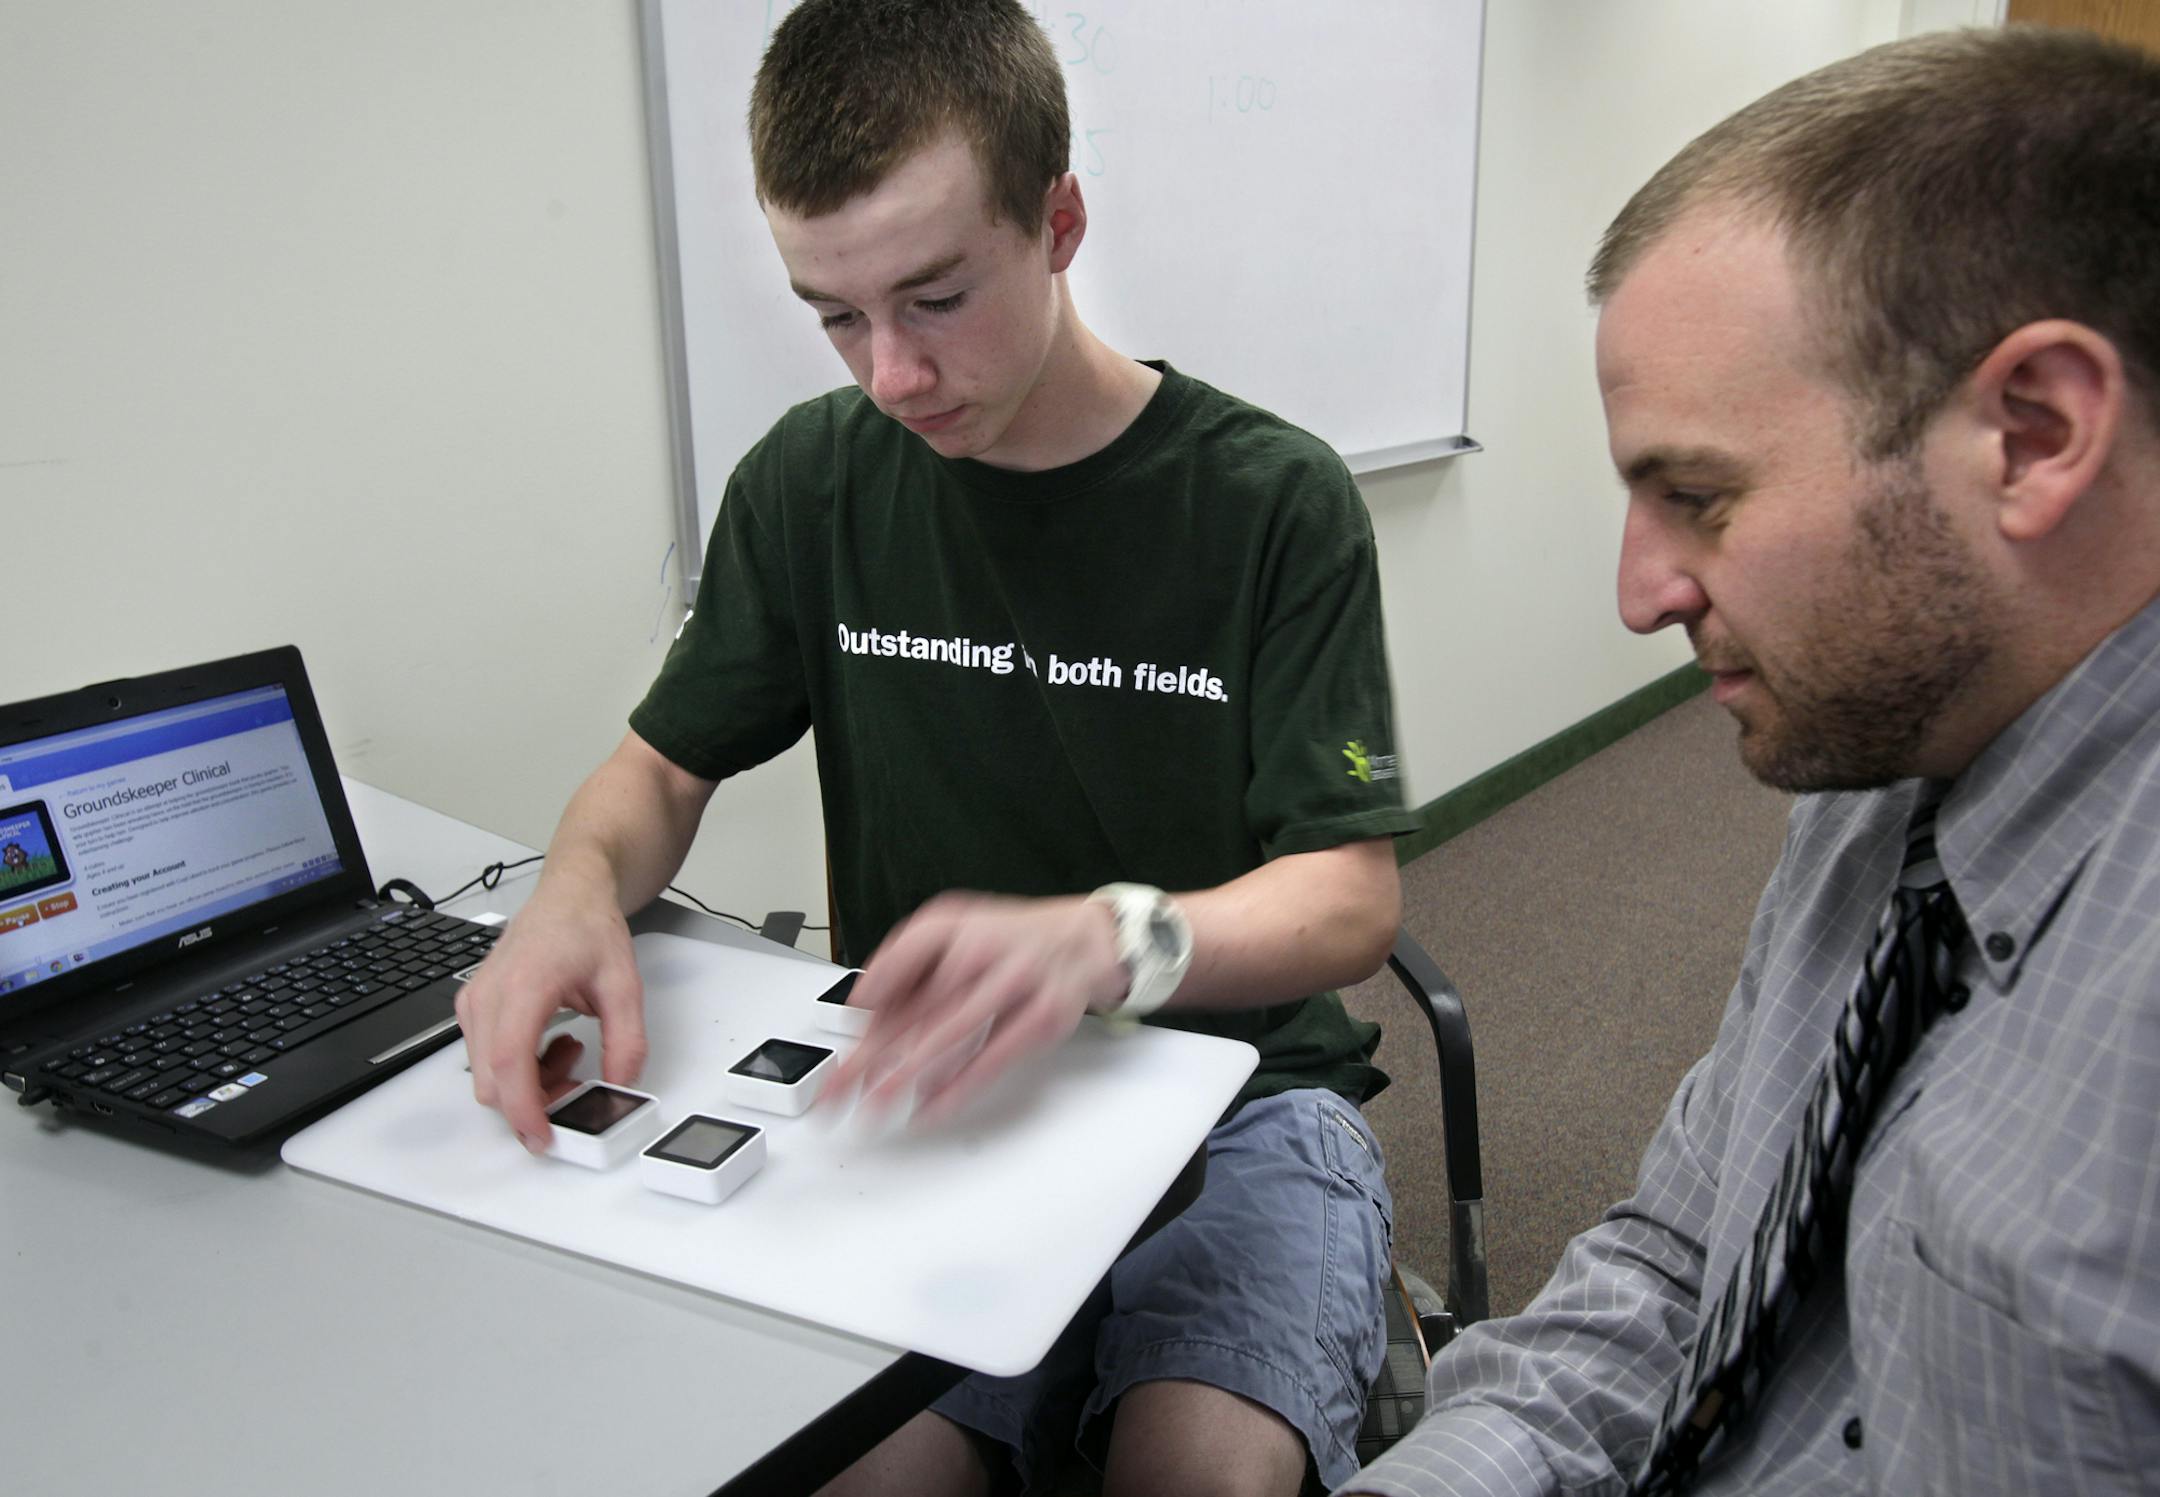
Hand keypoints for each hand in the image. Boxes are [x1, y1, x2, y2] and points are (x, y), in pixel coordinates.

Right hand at [453, 887, 646, 1152]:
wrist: (568, 895)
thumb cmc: (588, 928)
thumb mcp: (625, 985)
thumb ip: (627, 1040)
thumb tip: (620, 1084)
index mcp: (524, 985)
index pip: (508, 1062)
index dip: (522, 1109)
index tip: (543, 1136)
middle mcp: (489, 995)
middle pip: (492, 1081)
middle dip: (534, 1100)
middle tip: (577, 1081)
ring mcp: (475, 1002)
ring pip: (487, 1076)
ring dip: (529, 1082)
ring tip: (569, 1049)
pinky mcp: (474, 1008)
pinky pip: (485, 1059)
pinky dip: (519, 1068)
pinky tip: (551, 1042)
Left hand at [828, 892, 1127, 1124]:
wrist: (1084, 939)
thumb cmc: (1008, 940)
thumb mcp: (954, 926)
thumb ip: (906, 959)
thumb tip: (863, 1003)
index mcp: (956, 927)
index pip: (902, 961)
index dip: (871, 994)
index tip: (846, 1027)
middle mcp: (986, 951)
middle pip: (918, 1006)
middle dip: (872, 1053)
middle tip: (839, 1088)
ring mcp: (1017, 984)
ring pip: (954, 1033)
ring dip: (909, 1073)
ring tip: (875, 1104)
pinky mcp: (1043, 1018)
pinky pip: (995, 1057)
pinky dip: (959, 1087)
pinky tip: (930, 1107)